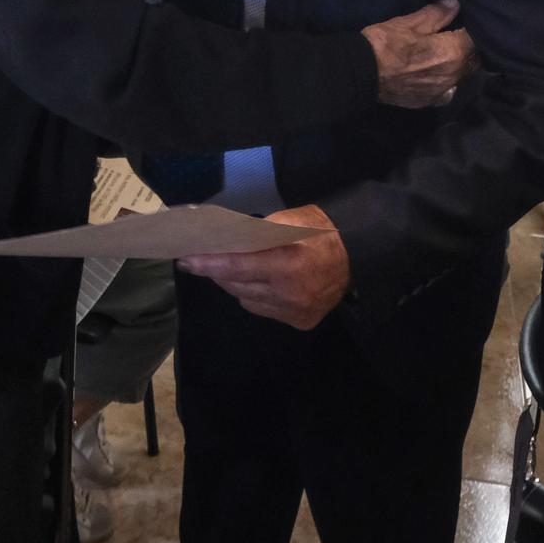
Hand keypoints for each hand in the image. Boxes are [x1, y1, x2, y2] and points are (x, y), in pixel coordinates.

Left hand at [179, 205, 349, 329]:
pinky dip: (253, 295)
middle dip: (217, 271)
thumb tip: (224, 240)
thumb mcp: (291, 220)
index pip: (237, 266)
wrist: (358, 256)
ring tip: (228, 267)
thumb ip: (258, 232)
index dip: (208, 263)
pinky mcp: (300, 322)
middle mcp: (290, 293)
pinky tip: (256, 282)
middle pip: (237, 285)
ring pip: (247, 299)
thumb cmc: (321, 232)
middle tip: (201, 258)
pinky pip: (263, 309)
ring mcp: (295, 311)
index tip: (186, 259)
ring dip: (234, 283)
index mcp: (288, 264)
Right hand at [362, 0, 472, 106]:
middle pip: (474, 61)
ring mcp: (442, 91)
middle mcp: (455, 75)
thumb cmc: (386, 43)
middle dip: (469, 49)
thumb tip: (455, 2)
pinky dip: (447, 84)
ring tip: (446, 57)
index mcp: (454, 52)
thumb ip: (437, 13)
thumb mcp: (409, 22)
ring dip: (459, 67)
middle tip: (455, 38)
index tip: (463, 23)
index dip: (471, 29)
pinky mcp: (430, 102)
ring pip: (462, 77)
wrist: (361, 73)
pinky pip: (448, 92)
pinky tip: (437, 76)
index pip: (476, 39)